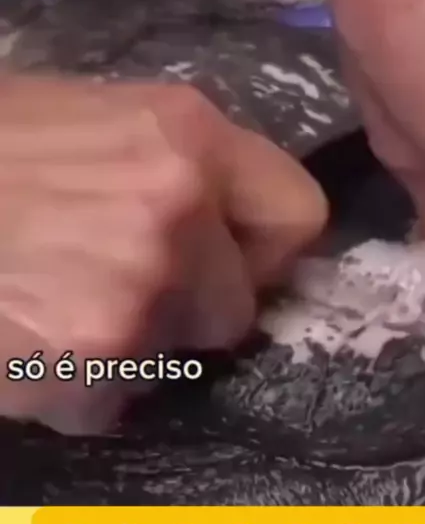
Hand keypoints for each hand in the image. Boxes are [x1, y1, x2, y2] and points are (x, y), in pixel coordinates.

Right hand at [0, 76, 326, 432]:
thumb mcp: (89, 123)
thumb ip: (170, 167)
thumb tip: (222, 222)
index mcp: (185, 132)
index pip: (297, 214)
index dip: (261, 250)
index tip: (225, 262)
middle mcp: (178, 203)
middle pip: (237, 305)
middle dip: (184, 309)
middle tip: (113, 287)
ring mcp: (138, 285)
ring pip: (171, 358)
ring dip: (122, 347)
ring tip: (49, 301)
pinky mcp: (90, 359)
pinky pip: (110, 401)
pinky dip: (72, 388)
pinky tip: (22, 337)